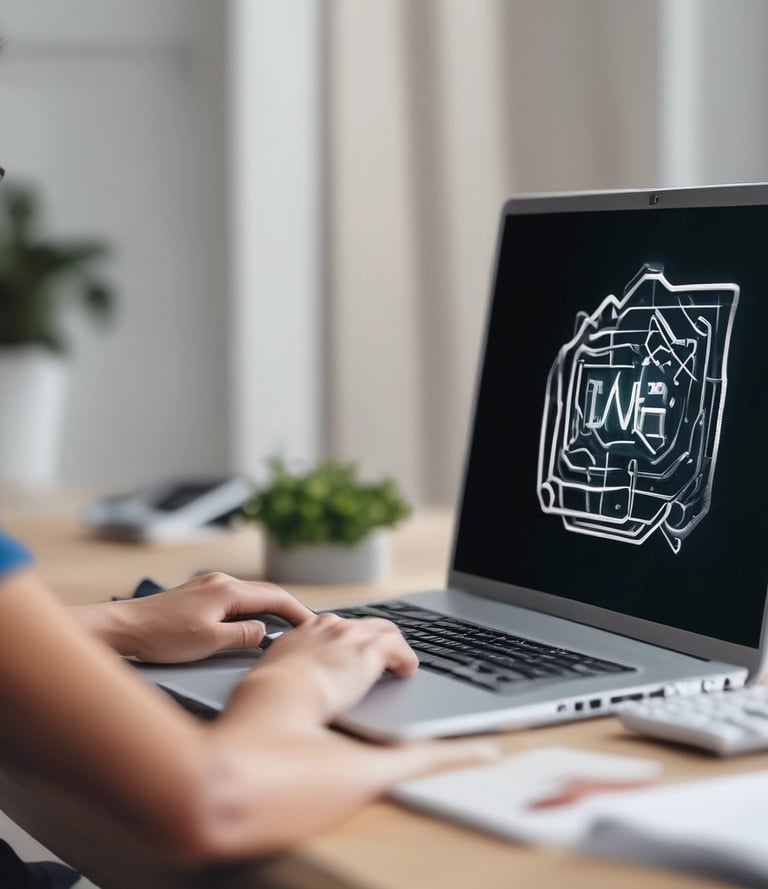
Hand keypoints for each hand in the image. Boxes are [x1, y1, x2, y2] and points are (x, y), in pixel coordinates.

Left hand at [72, 573, 313, 662]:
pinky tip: (248, 625)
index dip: (298, 612)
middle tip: (304, 628)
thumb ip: (243, 636)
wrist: (122, 628)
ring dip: (267, 610)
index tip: (313, 625)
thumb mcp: (209, 642)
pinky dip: (249, 611)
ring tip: (282, 629)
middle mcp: (220, 582)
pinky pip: (233, 600)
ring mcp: (208, 586)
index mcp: (228, 591)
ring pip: (248, 597)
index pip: (275, 597)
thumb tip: (264, 632)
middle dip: (287, 610)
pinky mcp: (197, 595)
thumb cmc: (161, 636)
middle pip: (265, 593)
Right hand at [234, 612, 418, 726]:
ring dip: (393, 647)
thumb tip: (287, 682)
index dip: (347, 640)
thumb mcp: (275, 671)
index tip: (351, 652)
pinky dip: (405, 659)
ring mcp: (350, 636)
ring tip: (400, 663)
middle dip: (375, 637)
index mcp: (306, 631)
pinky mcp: (368, 650)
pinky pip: (398, 647)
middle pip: (362, 624)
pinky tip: (407, 671)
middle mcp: (330, 627)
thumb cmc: (271, 693)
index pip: (334, 626)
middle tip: (384, 654)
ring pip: (384, 630)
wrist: (280, 693)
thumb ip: (287, 669)